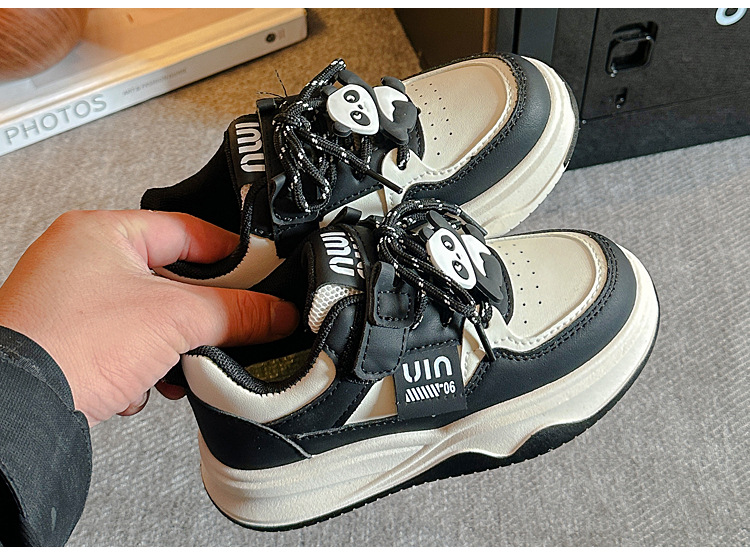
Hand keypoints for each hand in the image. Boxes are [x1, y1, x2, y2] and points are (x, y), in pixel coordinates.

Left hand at [0, 210, 298, 424]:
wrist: (19, 411)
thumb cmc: (69, 345)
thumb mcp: (174, 319)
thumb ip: (236, 312)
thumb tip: (277, 313)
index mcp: (102, 232)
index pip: (186, 230)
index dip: (229, 251)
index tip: (260, 271)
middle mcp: (81, 261)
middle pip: (171, 279)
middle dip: (199, 311)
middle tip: (229, 322)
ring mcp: (72, 303)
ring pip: (151, 318)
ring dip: (172, 346)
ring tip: (179, 363)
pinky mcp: (70, 342)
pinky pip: (127, 345)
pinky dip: (143, 367)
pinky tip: (142, 383)